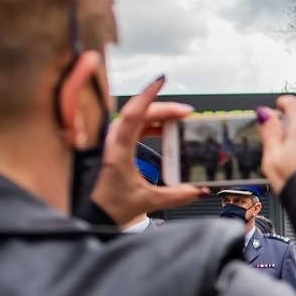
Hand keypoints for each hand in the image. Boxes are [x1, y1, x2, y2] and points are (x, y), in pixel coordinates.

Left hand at [87, 75, 204, 227]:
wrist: (96, 214)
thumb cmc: (112, 205)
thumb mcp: (148, 201)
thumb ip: (177, 195)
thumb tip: (199, 189)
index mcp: (119, 150)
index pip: (134, 114)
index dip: (148, 95)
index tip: (162, 81)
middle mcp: (115, 142)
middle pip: (139, 113)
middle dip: (164, 107)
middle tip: (186, 112)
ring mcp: (115, 143)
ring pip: (137, 118)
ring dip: (158, 114)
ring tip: (179, 118)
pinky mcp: (118, 148)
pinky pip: (136, 127)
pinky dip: (152, 124)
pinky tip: (164, 130)